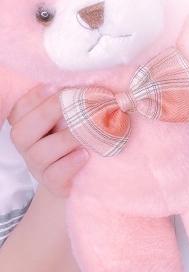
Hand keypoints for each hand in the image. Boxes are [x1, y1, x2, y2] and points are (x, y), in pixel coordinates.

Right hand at [7, 83, 88, 197]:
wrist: (80, 176)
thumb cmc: (75, 140)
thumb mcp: (70, 119)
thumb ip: (71, 104)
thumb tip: (86, 86)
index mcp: (27, 126)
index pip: (19, 111)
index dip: (33, 98)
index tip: (54, 86)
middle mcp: (27, 147)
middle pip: (22, 133)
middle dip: (47, 114)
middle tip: (74, 104)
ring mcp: (37, 167)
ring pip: (38, 155)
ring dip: (63, 140)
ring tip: (85, 132)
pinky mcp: (53, 185)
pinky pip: (54, 176)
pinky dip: (69, 164)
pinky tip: (84, 154)